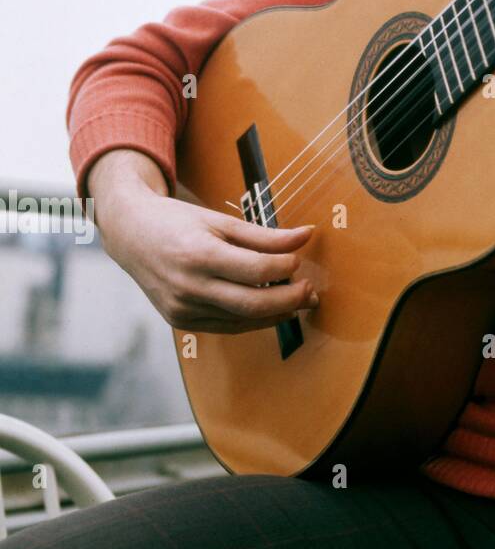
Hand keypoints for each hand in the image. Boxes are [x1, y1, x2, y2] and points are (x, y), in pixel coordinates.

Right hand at [91, 156, 317, 334]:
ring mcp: (182, 308)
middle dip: (289, 300)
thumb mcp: (221, 221)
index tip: (299, 259)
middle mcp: (189, 286)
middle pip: (253, 304)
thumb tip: (306, 235)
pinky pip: (225, 326)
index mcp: (200, 255)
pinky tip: (271, 309)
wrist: (131, 234)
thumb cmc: (177, 222)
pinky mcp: (180, 320)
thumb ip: (265, 235)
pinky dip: (252, 320)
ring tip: (298, 301)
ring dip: (276, 314)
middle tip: (310, 292)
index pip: (257, 269)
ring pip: (241, 320)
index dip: (286, 267)